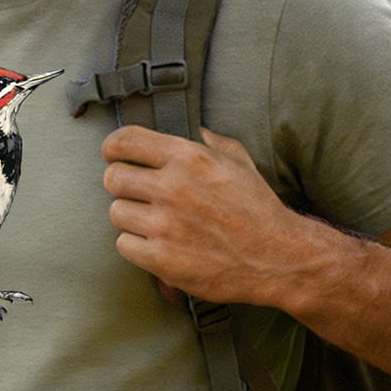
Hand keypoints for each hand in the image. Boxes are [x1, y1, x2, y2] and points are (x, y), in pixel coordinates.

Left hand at [101, 124, 311, 305]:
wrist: (277, 257)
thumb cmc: (258, 208)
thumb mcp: (240, 162)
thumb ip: (213, 143)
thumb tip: (197, 132)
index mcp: (188, 157)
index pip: (124, 141)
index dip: (113, 148)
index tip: (115, 155)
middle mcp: (172, 187)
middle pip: (113, 178)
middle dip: (123, 183)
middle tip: (138, 192)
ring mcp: (165, 225)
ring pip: (116, 212)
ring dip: (131, 216)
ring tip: (154, 220)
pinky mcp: (162, 259)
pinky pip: (124, 244)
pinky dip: (136, 244)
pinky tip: (157, 242)